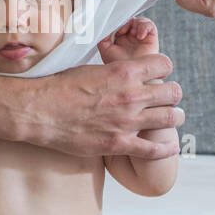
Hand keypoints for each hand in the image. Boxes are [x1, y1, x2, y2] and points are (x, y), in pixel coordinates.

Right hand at [27, 55, 183, 159]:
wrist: (40, 111)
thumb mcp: (91, 67)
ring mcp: (127, 121)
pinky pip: (153, 150)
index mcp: (124, 71)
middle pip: (174, 91)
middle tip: (168, 98)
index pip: (164, 64)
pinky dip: (166, 149)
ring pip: (171, 118)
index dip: (164, 69)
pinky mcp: (119, 143)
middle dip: (173, 94)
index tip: (159, 75)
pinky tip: (171, 147)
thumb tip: (123, 68)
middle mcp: (131, 95)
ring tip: (173, 118)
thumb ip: (114, 69)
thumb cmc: (61, 87)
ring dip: (174, 117)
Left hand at [97, 16, 158, 63]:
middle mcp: (131, 37)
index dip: (118, 22)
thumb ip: (103, 36)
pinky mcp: (151, 39)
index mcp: (120, 38)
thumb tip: (105, 26)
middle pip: (130, 20)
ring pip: (140, 21)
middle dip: (126, 22)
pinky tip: (140, 36)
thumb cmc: (119, 65)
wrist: (131, 76)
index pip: (120, 23)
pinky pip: (150, 26)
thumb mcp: (105, 49)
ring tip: (132, 33)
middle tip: (122, 30)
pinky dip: (144, 27)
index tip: (114, 27)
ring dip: (135, 24)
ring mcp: (141, 38)